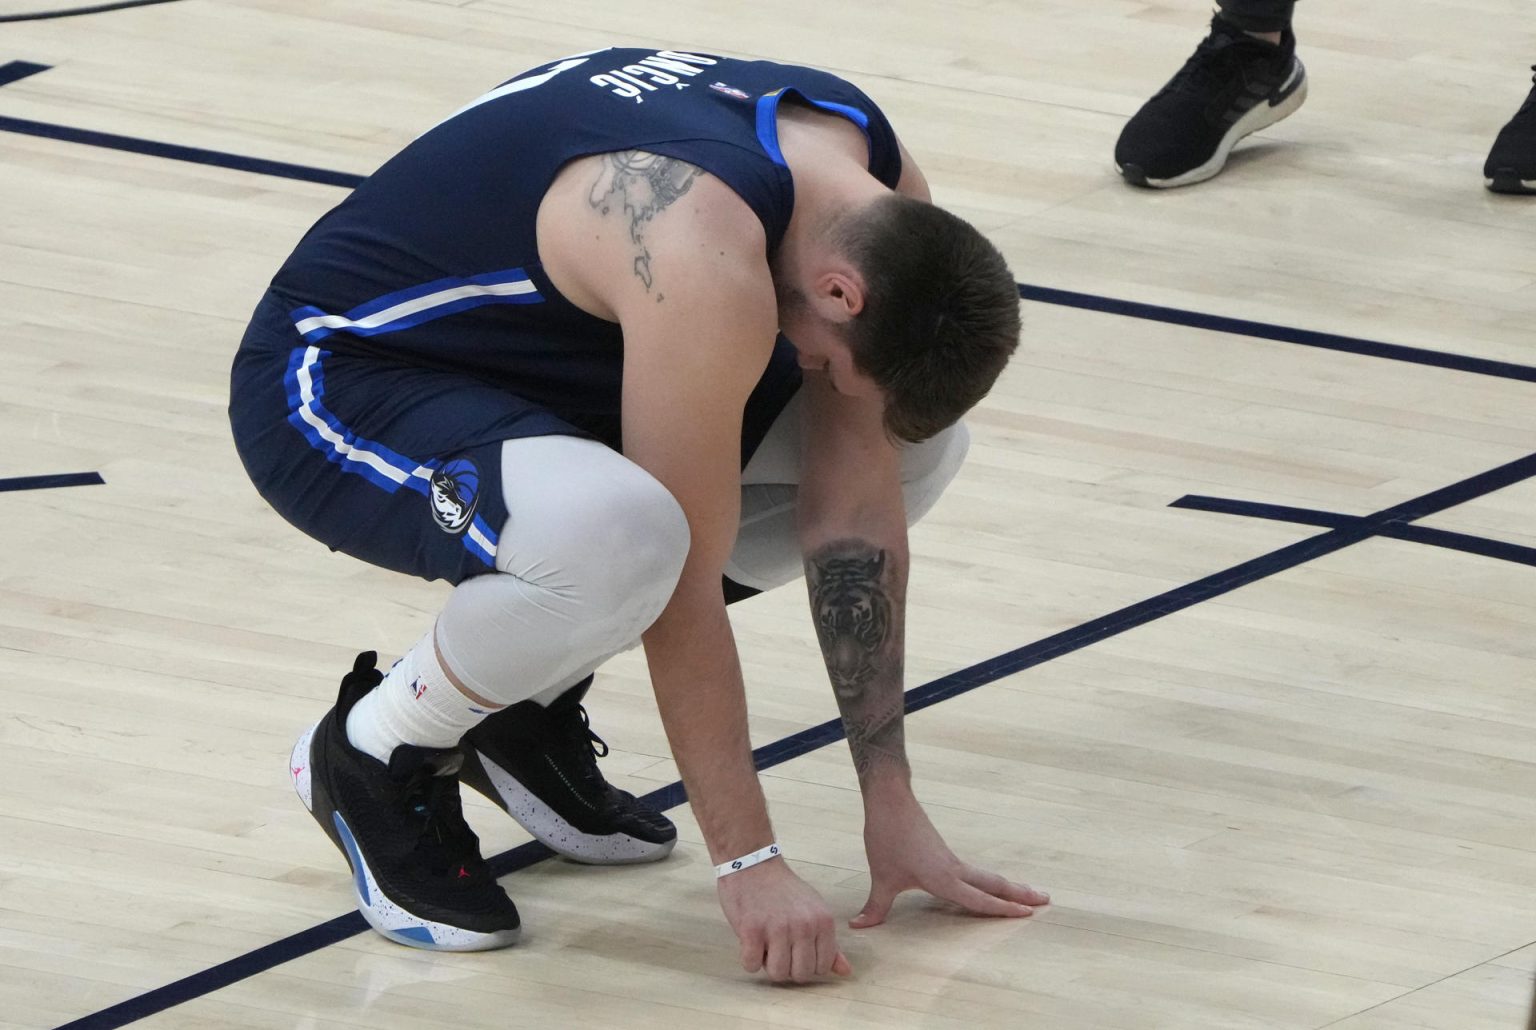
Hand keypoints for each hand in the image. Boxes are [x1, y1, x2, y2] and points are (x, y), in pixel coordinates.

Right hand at [716, 856, 852, 981]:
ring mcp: (778, 928)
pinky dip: (749, 959)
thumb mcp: (814, 911)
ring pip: (778, 974)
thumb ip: (829, 943)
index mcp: (823, 921)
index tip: (795, 950)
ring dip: (768, 965)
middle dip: (788, 967)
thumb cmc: (783, 890)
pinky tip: (751, 942)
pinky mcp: (752, 929)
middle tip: (778, 947)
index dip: (806, 964)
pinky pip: (752, 965)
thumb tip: (845, 971)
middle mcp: (804, 926)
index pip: (822, 967)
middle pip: (800, 975)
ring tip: (765, 944)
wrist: (753, 864)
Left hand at [851, 789, 1049, 928]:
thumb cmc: (887, 838)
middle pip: (993, 884)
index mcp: (943, 878)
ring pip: (986, 875)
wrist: (890, 800)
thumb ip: (875, 907)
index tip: (1028, 914)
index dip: (1002, 909)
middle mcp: (954, 869)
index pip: (979, 899)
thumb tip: (858, 927)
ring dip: (1007, 885)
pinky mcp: (944, 852)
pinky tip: (988, 884)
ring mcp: (950, 859)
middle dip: (1019, 895)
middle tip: (1046, 900)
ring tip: (1029, 892)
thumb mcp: (881, 877)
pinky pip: (973, 872)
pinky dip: (988, 880)